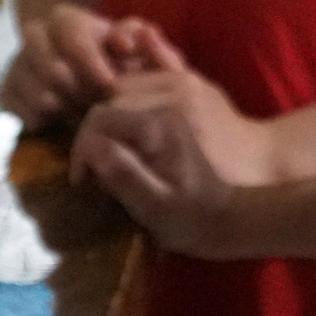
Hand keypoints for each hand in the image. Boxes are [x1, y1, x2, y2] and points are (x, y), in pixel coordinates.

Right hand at [0, 1, 132, 127]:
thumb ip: (134, 39)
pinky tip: (57, 121)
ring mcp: (17, 63)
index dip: (90, 61)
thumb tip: (126, 42)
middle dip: (78, 90)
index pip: (72, 36)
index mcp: (66, 20)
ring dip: (60, 106)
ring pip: (31, 88)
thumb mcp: (129, 43)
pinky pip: (15, 106)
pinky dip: (38, 117)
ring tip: (81, 116)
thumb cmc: (111, 55)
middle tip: (97, 106)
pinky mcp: (6, 88)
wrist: (77, 66)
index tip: (109, 83)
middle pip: (49, 66)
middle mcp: (35, 36)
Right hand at [71, 66, 276, 252]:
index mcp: (160, 123)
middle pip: (108, 103)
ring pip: (121, 97)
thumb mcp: (155, 207)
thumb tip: (93, 149)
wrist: (234, 211)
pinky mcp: (179, 103)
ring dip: (105, 128)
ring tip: (105, 161)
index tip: (82, 182)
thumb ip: (124, 175)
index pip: (100, 118)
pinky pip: (139, 99)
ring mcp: (177, 97)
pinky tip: (124, 144)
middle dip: (91, 137)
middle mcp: (168, 99)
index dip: (81, 149)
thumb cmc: (194, 218)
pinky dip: (123, 118)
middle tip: (91, 174)